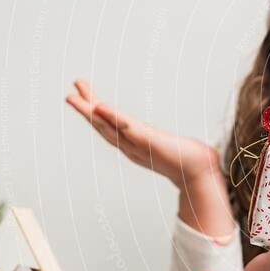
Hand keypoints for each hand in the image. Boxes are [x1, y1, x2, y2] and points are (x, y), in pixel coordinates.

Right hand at [65, 79, 219, 188]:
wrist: (201, 175)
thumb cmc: (189, 160)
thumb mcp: (167, 146)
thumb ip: (159, 141)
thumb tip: (158, 137)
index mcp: (134, 145)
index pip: (109, 128)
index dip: (93, 115)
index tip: (81, 98)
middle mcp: (132, 147)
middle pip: (102, 127)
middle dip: (84, 111)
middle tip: (68, 95)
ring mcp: (139, 145)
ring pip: (108, 127)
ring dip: (90, 112)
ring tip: (74, 98)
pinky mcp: (150, 142)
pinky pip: (129, 128)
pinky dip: (114, 118)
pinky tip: (102, 107)